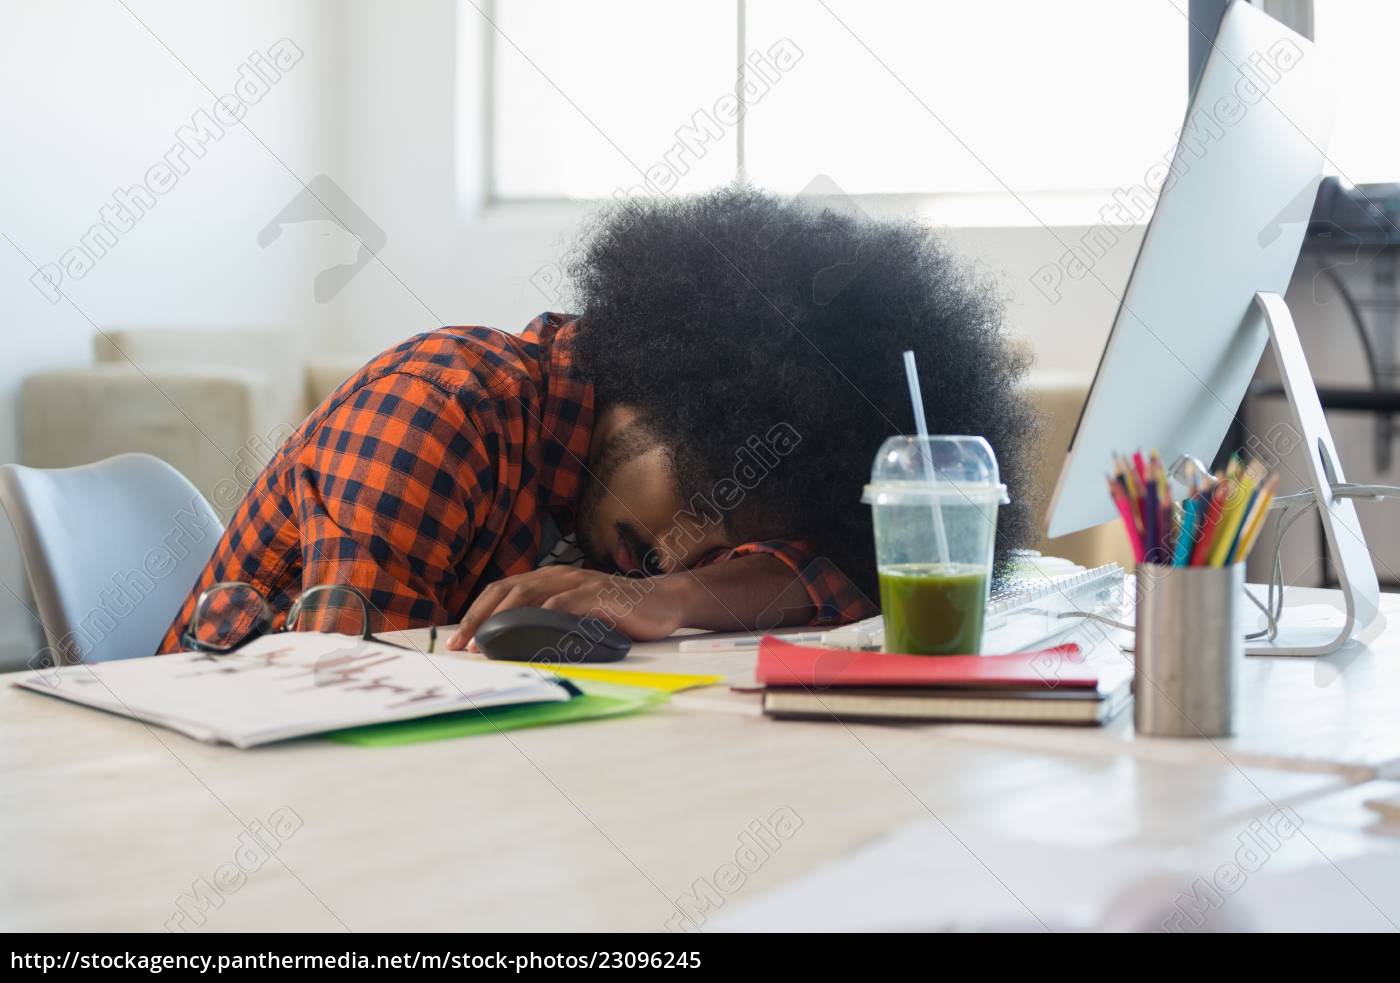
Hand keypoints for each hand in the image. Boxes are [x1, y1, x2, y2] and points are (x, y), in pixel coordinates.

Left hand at [445, 566, 691, 650]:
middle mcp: (559, 575)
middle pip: (507, 590)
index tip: (459, 641)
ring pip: (529, 593)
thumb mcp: (577, 615)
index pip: (503, 590)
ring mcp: (579, 582)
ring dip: (503, 619)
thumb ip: (550, 621)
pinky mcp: (598, 593)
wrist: (664, 602)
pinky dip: (543, 617)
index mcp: (550, 579)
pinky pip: (564, 603)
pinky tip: (529, 634)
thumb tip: (513, 645)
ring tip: (486, 642)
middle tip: (462, 644)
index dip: (477, 613)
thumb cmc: (619, 613)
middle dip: (480, 617)